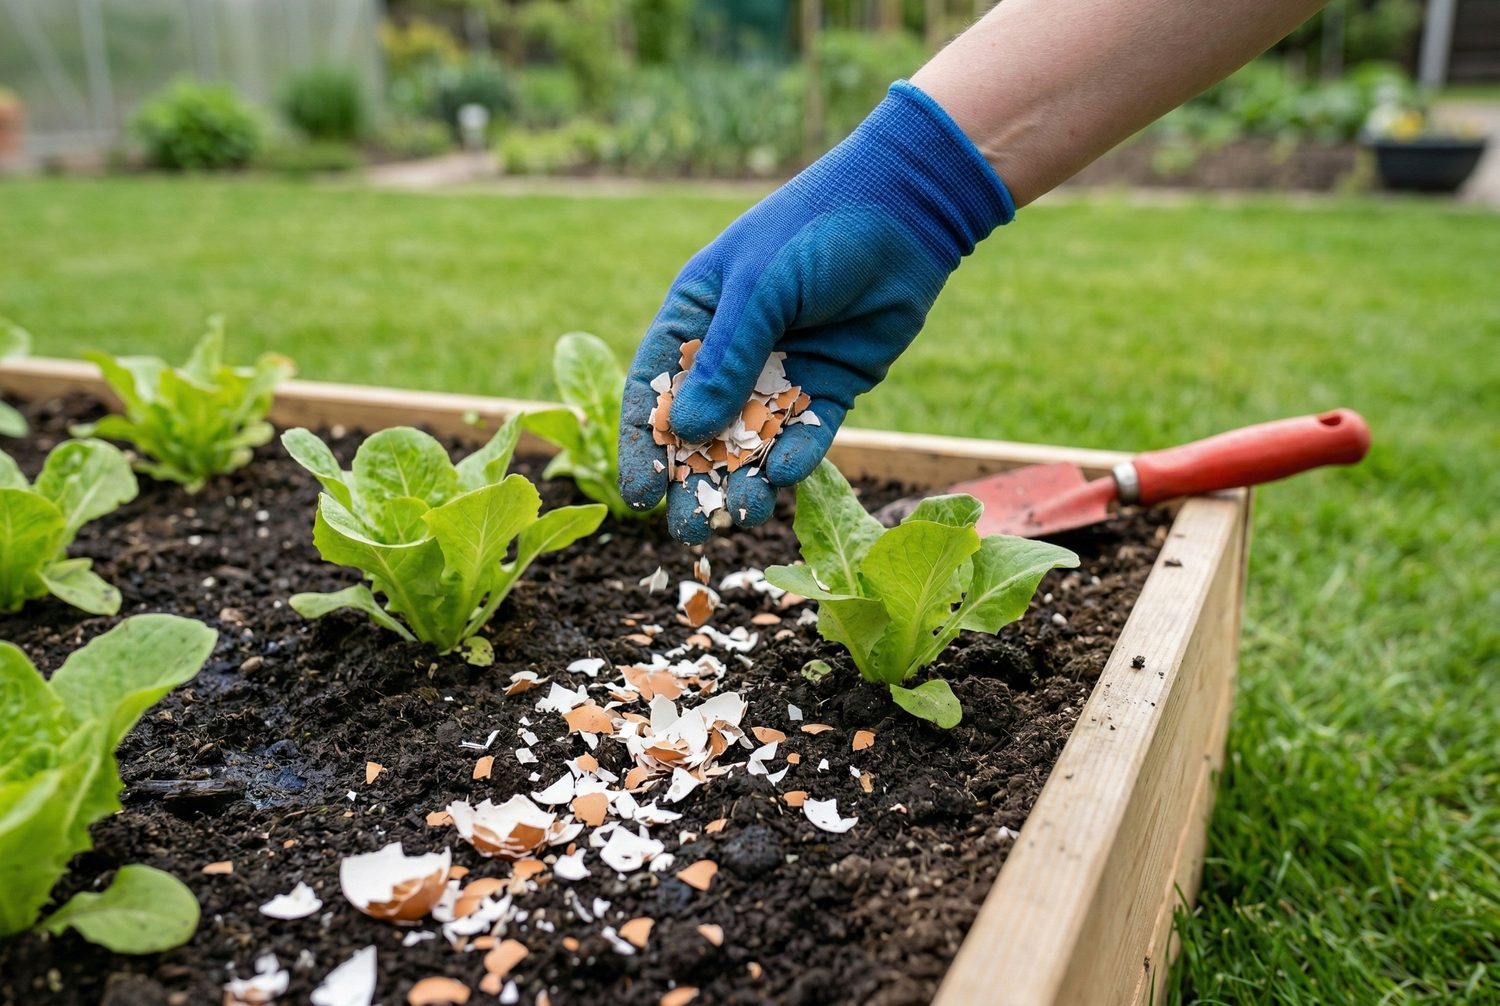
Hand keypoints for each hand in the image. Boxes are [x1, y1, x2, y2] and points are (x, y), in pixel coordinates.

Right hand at [617, 81, 1014, 542]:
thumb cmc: (813, 232)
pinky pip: (808, 433)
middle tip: (689, 530)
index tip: (640, 495)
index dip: (643, 444)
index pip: (653, 390)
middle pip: (701, 429)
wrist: (905, 213)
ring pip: (754, 441)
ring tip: (741, 517)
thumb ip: (726, 362)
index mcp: (696, 318)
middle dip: (694, 480)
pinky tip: (786, 477)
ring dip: (745, 480)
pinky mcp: (831, 387)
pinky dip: (798, 456)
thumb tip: (684, 433)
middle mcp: (733, 352)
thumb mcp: (759, 292)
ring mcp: (783, 373)